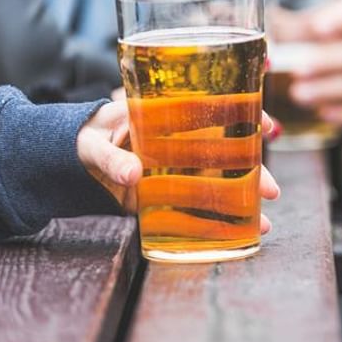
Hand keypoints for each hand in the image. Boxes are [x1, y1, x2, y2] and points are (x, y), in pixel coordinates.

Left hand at [76, 101, 278, 233]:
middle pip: (230, 151)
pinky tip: (243, 231)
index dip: (248, 115)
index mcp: (170, 116)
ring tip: (263, 221)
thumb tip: (133, 174)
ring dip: (246, 200)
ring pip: (223, 180)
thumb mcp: (92, 143)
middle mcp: (185, 141)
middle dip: (256, 170)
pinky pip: (201, 205)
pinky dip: (222, 219)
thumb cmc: (86, 138)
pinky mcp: (171, 194)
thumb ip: (109, 156)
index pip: (218, 111)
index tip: (268, 126)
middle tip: (272, 189)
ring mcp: (181, 168)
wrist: (69, 160)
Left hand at [267, 0, 341, 126]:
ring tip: (298, 95)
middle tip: (299, 71)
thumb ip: (277, 29)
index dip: (340, 20)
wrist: (321, 59)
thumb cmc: (302, 36)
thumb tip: (257, 43)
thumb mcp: (290, 24)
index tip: (316, 28)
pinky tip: (323, 114)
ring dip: (330, 89)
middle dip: (328, 62)